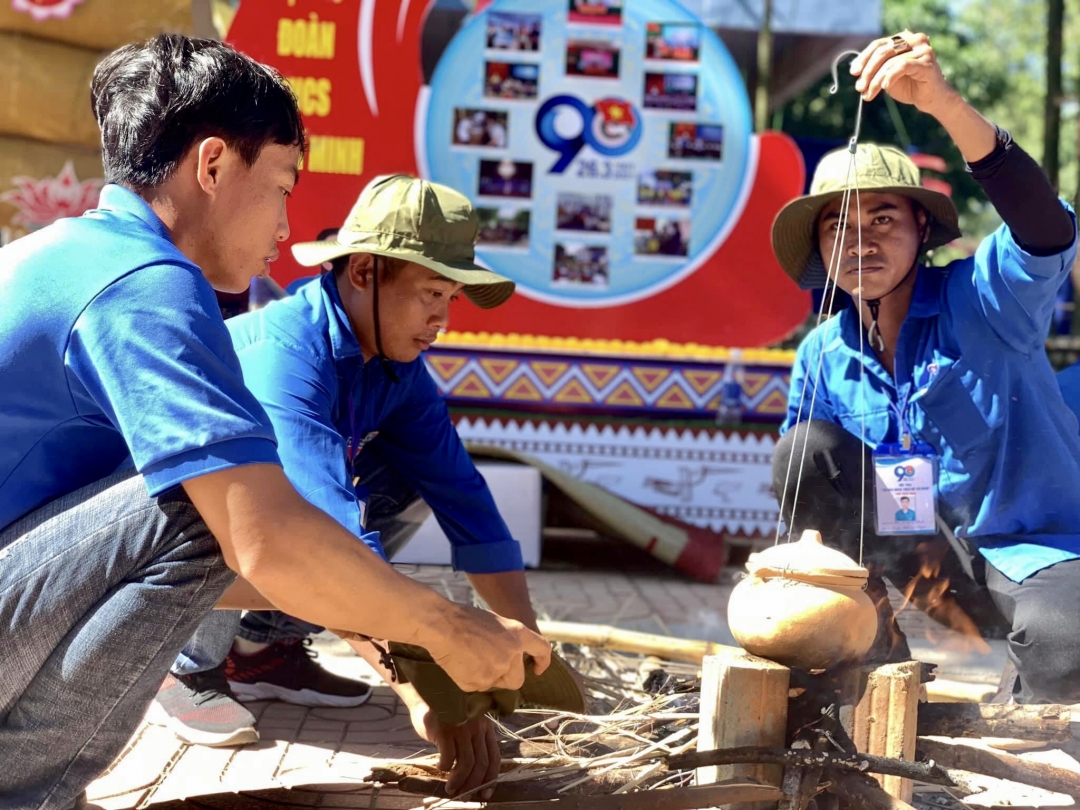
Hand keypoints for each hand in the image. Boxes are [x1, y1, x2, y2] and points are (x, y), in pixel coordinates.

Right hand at [409, 701, 499, 798]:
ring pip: (467, 764)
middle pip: (481, 763)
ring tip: (451, 788)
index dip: (491, 778)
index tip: (486, 794)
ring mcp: (462, 728)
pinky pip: (449, 757)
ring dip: (459, 781)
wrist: (426, 697)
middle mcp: (477, 727)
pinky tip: (441, 767)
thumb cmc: (446, 716)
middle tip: (464, 796)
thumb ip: (473, 744)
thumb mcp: (466, 727)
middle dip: (473, 785)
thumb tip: (475, 777)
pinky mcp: (445, 730)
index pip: (494, 757)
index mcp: (486, 727)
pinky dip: (446, 767)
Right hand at [424, 603, 551, 692]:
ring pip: (496, 684)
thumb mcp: (496, 622)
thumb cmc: (465, 619)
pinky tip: (461, 664)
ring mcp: (495, 671)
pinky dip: (471, 679)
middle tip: (489, 663)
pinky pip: (478, 687)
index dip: (542, 661)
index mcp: (517, 635)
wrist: (442, 625)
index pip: (542, 649)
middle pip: (517, 679)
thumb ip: (508, 640)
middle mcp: (511, 654)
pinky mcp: (478, 683)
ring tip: (470, 658)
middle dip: (507, 676)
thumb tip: (512, 657)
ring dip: (488, 677)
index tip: (536, 669)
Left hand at [850, 31, 955, 114]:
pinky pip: (902, 66)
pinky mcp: (926, 62)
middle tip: (859, 87)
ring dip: (875, 80)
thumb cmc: (910, 86)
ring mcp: (922, 49)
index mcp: (904, 39)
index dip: (864, 58)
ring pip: (890, 62)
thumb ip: (875, 68)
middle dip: (867, 71)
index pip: (879, 44)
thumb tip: (855, 67)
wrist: (931, 99)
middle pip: (882, 51)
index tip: (853, 72)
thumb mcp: (887, 75)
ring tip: (868, 95)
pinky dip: (890, 77)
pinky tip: (884, 87)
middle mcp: (914, 39)